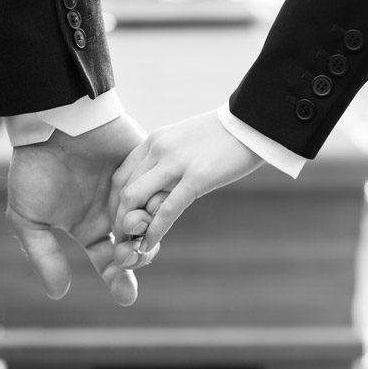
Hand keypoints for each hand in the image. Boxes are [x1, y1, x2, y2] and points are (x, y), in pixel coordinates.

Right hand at [6, 115, 144, 305]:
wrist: (50, 122)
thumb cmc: (34, 169)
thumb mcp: (29, 218)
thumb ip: (44, 255)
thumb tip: (59, 295)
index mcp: (89, 227)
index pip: (110, 261)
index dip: (119, 279)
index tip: (127, 295)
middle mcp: (113, 212)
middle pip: (136, 245)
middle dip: (136, 257)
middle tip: (130, 255)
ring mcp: (132, 189)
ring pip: (152, 220)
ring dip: (147, 230)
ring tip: (135, 227)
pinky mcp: (144, 165)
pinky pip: (159, 188)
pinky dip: (158, 200)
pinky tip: (151, 207)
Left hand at [110, 111, 262, 268]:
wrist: (252, 122)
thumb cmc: (224, 136)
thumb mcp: (186, 143)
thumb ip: (169, 162)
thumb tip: (162, 188)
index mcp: (154, 141)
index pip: (120, 176)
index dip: (115, 204)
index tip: (122, 223)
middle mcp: (157, 149)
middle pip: (122, 190)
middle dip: (118, 219)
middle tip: (124, 240)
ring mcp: (175, 162)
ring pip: (135, 199)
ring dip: (130, 228)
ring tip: (133, 247)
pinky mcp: (197, 177)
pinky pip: (166, 210)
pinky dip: (154, 232)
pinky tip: (150, 246)